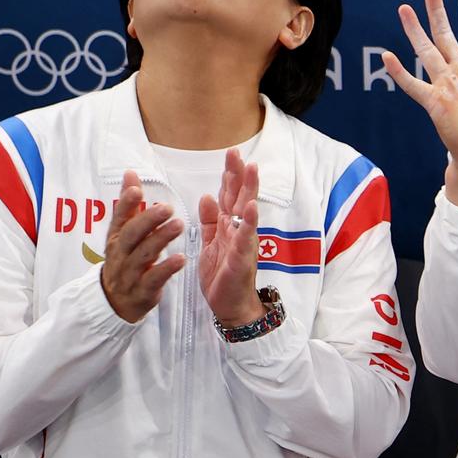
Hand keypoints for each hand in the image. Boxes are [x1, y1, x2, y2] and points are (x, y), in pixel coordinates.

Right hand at [100, 171, 184, 322]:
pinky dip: (166, 268)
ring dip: (161, 239)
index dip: (126, 203)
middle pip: (131, 235)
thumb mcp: (123, 233)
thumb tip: (130, 174)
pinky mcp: (142, 291)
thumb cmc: (125, 261)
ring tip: (179, 225)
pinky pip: (154, 279)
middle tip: (167, 208)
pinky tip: (180, 258)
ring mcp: (129, 273)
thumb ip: (129, 205)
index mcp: (116, 238)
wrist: (115, 302)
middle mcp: (120, 253)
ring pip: (143, 254)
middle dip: (148, 220)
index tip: (136, 189)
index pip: (119, 218)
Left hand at [198, 150, 263, 328]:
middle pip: (238, 196)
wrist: (229, 305)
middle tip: (237, 152)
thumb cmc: (221, 276)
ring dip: (249, 190)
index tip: (230, 154)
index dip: (229, 175)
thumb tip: (206, 196)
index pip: (228, 195)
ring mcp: (243, 242)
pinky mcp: (243, 257)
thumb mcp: (210, 243)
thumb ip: (209, 220)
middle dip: (238, 174)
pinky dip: (249, 221)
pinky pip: (246, 237)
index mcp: (228, 226)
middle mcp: (238, 230)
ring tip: (251, 169)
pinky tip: (251, 206)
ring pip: (246, 211)